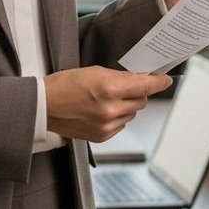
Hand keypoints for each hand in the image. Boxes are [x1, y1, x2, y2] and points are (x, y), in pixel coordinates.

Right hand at [44, 66, 172, 141]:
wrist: (43, 106)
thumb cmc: (63, 85)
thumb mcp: (94, 71)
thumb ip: (120, 76)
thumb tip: (140, 78)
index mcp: (109, 88)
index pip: (145, 86)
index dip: (159, 82)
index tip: (164, 80)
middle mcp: (110, 109)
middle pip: (141, 100)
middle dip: (136, 93)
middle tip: (122, 87)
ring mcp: (107, 125)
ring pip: (132, 114)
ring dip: (126, 106)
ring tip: (105, 100)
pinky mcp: (102, 136)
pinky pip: (121, 125)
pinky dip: (116, 118)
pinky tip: (100, 111)